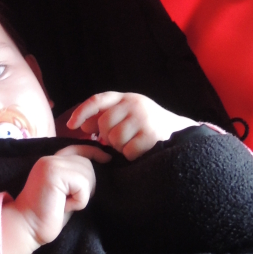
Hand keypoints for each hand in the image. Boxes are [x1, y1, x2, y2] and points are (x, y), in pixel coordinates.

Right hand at [1, 146, 95, 253]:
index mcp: (52, 161)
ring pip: (87, 174)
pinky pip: (82, 186)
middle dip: (87, 186)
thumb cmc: (47, 216)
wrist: (27, 227)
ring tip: (64, 204)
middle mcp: (50, 158)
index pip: (78, 148)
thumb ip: (75, 179)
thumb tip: (97, 170)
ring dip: (81, 196)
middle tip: (69, 202)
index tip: (107, 158)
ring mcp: (51, 163)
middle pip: (87, 164)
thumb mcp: (64, 193)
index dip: (95, 152)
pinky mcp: (53, 173)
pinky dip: (78, 201)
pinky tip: (63, 206)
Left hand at [66, 92, 196, 160]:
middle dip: (107, 137)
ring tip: (132, 144)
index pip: (98, 100)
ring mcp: (144, 118)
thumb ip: (106, 116)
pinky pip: (128, 151)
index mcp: (126, 98)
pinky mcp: (152, 135)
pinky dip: (131, 156)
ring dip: (120, 148)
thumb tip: (81, 124)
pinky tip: (141, 151)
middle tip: (119, 141)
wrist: (181, 133)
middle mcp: (135, 104)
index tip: (71, 126)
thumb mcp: (128, 115)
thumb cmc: (147, 126)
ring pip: (115, 139)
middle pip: (103, 124)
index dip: (82, 112)